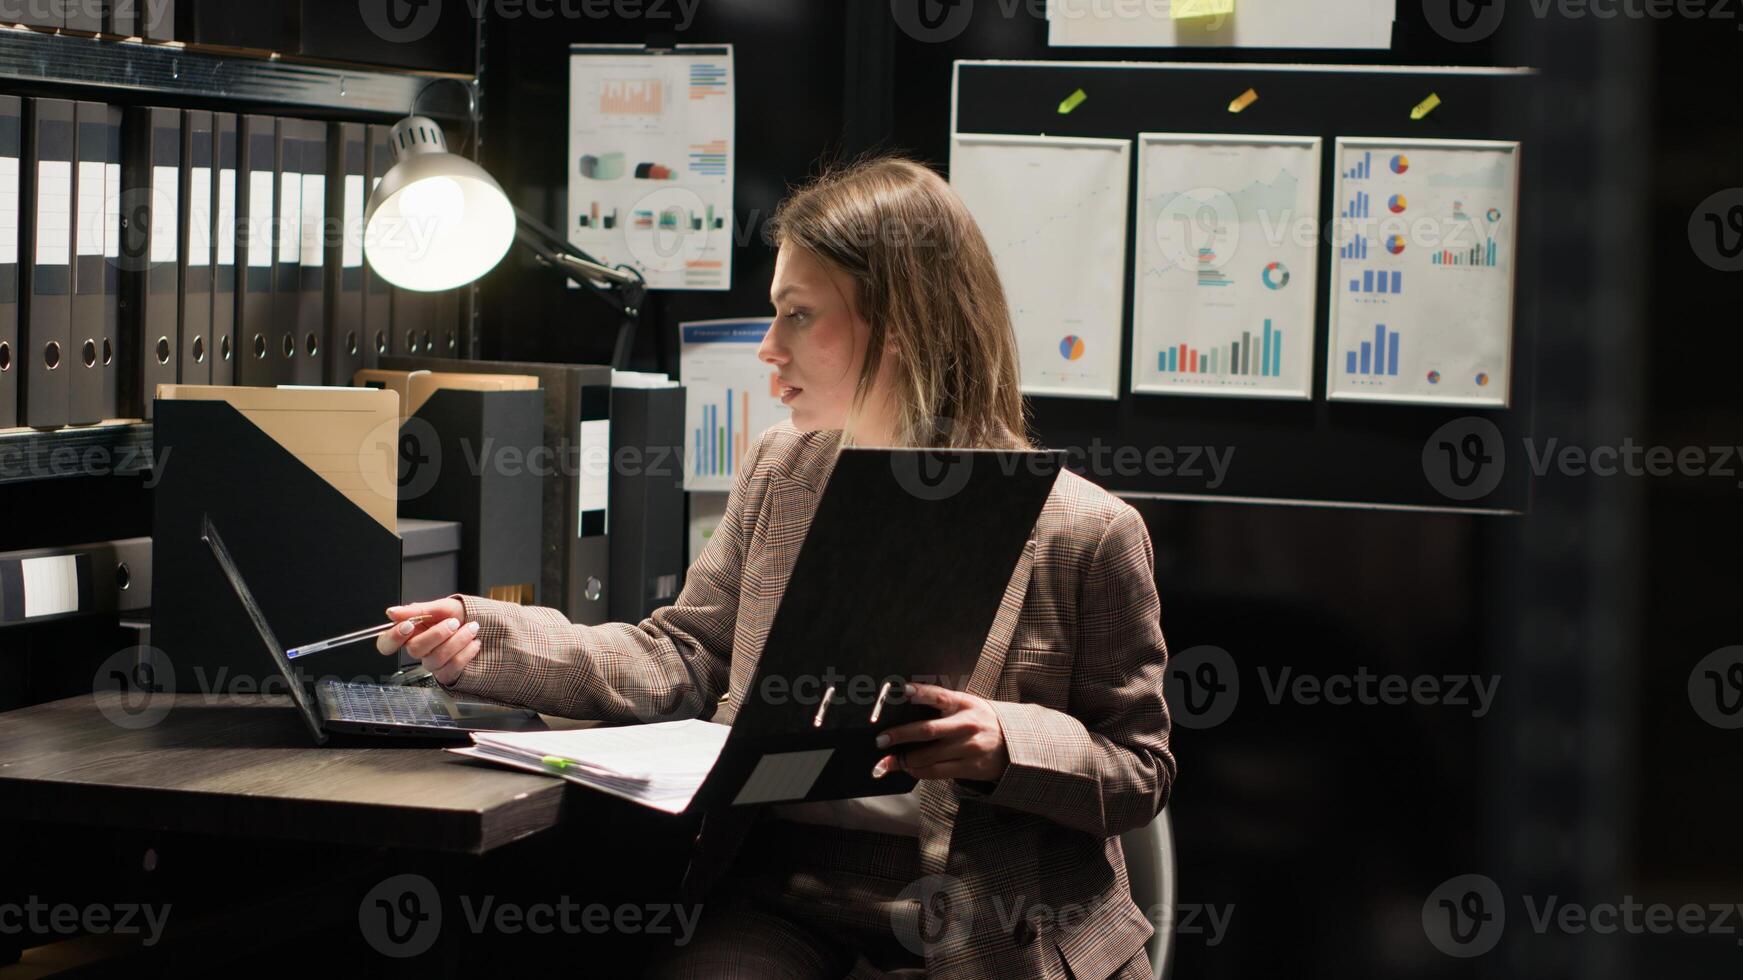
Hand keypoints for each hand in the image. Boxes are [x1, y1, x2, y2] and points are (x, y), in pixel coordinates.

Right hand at [377, 598, 476, 684]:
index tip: (408, 625)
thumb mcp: (440, 606)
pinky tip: (473, 642)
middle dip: (437, 634)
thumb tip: (392, 612)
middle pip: (414, 650)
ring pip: (436, 658)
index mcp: (410, 632)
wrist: (482, 624)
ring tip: (471, 628)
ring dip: (458, 640)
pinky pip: (452, 667)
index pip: (387, 643)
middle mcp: (419, 649)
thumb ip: (416, 610)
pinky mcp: (447, 673)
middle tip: (454, 622)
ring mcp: (432, 663)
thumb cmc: (459, 615)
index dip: (393, 637)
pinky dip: (467, 652)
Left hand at [872, 683, 1009, 782]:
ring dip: (904, 760)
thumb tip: (906, 705)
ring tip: (888, 761)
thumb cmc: (981, 720)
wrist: (1014, 744)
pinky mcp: (969, 767)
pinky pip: (936, 772)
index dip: (922, 692)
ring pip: (928, 756)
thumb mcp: (967, 705)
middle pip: (928, 731)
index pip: (940, 696)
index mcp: (964, 704)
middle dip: (900, 736)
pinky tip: (908, 769)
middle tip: (881, 740)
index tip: (903, 690)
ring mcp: (968, 748)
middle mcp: (966, 725)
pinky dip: (918, 771)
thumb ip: (943, 704)